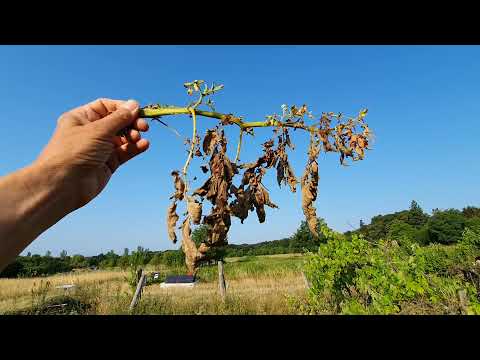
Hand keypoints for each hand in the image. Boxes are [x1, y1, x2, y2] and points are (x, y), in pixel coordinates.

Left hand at [34, 98, 149, 210]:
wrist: (63, 184)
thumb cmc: (75, 151)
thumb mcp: (99, 129)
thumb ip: (119, 117)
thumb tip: (134, 104)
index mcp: (81, 118)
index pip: (105, 106)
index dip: (122, 107)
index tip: (138, 111)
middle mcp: (90, 132)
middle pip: (117, 122)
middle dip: (131, 123)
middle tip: (144, 127)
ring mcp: (99, 149)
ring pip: (122, 138)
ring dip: (133, 136)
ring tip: (138, 139)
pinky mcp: (107, 164)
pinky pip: (124, 152)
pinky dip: (134, 148)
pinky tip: (144, 146)